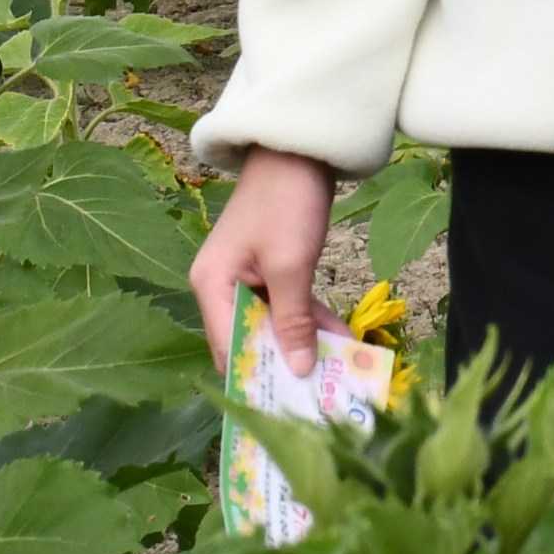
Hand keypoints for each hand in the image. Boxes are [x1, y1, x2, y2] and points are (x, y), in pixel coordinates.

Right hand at [191, 147, 342, 376]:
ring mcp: (248, 278)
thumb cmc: (286, 202)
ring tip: (339, 372)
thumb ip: (291, 319)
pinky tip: (342, 339)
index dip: (254, 377)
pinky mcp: (273, 269)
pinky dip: (311, 321)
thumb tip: (298, 369)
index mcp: (211, 285)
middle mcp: (222, 286)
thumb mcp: (290, 264)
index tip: (284, 406)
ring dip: (304, 344)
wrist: (300, 148)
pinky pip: (289, 306)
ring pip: (274, 325)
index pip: (226, 347)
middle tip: (319, 395)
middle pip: (250, 340)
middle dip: (284, 365)